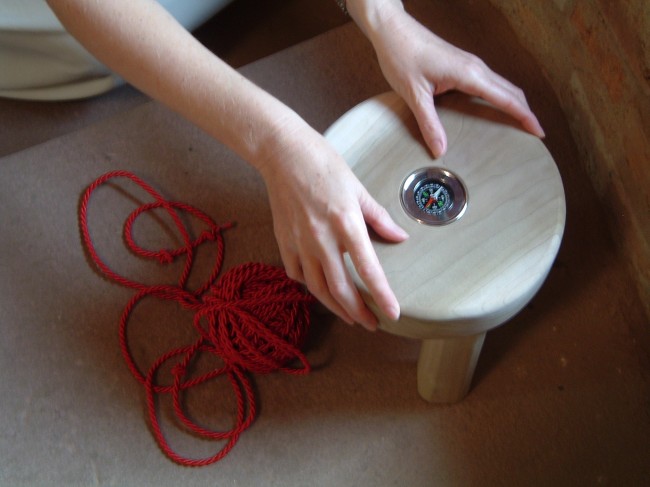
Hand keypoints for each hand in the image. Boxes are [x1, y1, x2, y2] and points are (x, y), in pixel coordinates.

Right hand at [258, 124, 407, 329]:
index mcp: (346, 222)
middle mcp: (321, 238)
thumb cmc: (323, 164)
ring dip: (335, 307)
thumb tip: (400, 237)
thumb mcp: (358, 188)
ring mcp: (299, 242)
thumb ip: (379, 217)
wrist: (282, 153)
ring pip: (317, 288)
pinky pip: (298, 274)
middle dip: (358, 312)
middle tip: (372, 325)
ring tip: (350, 317)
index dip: (381, 295)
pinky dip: (311, 286)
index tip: (392, 314)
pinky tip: (321, 289)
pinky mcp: (284, 242)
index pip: (367, 269)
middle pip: (340, 289)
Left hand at [365, 6, 544, 156]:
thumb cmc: (401, 56)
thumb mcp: (414, 95)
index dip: (525, 116)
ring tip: (521, 125)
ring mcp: (470, 64)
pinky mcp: (462, 65)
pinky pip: (489, 83)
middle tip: (535, 134)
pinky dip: (500, 97)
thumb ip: (429, 124)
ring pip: (502, 86)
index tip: (539, 132)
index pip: (506, 98)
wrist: (392, 30)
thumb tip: (441, 150)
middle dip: (526, 112)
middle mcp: (475, 67)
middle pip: (511, 91)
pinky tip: (496, 110)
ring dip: (514, 104)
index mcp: (469, 74)